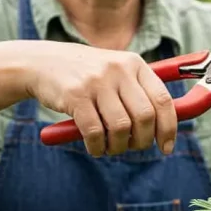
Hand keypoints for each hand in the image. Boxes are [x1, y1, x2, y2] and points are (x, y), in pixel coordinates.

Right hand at [22, 42, 177, 156]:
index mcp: (134, 64)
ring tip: (111, 147)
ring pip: (121, 127)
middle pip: (145, 116)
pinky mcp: (75, 95)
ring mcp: (96, 81)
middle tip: (132, 147)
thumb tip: (165, 127)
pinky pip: (94, 132)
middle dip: (142, 140)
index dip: (168, 128)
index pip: (163, 100)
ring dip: (118, 146)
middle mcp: (118, 69)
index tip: (166, 147)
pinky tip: (95, 147)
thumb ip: (139, 93)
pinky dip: (97, 147)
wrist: (43, 63)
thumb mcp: (116, 72)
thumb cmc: (87, 75)